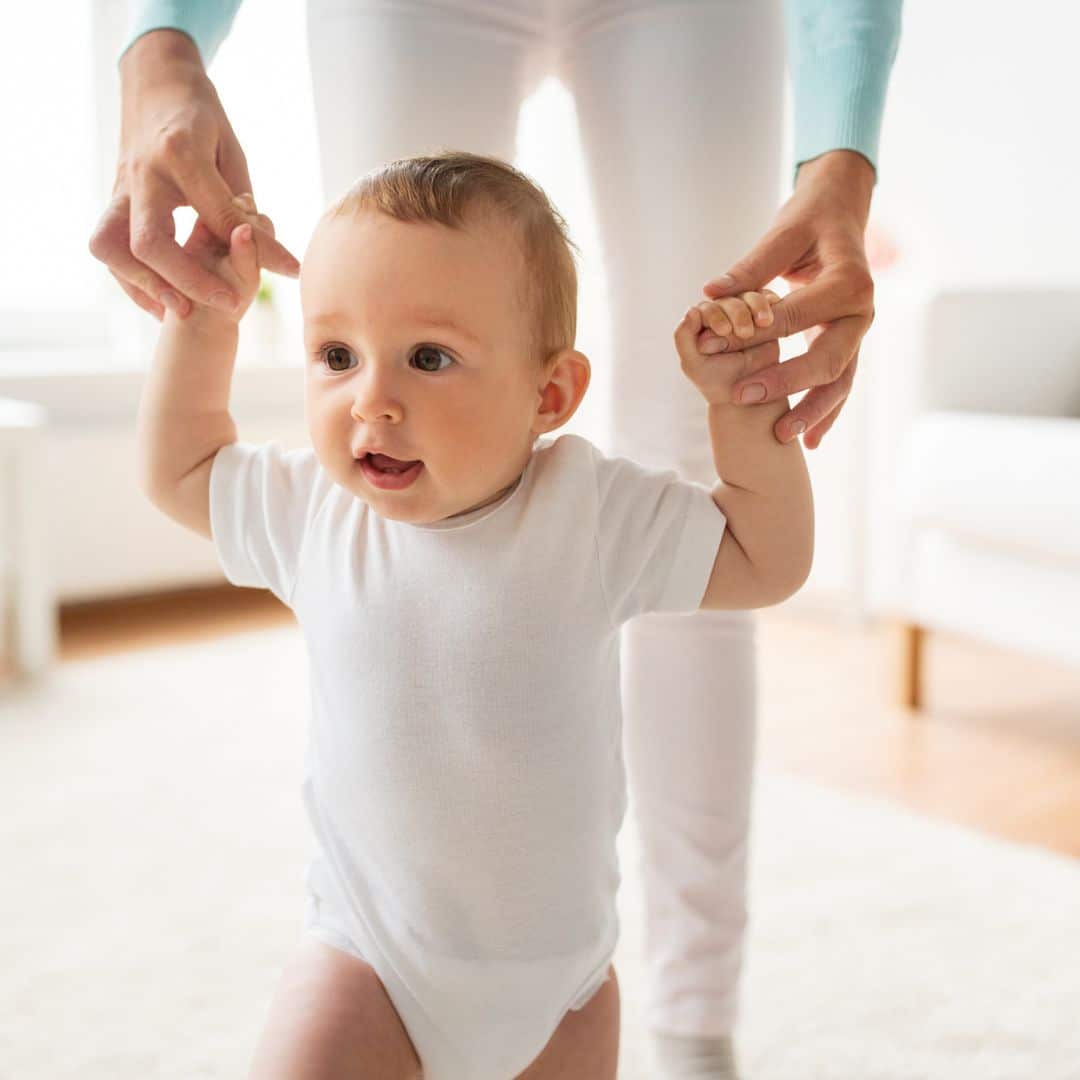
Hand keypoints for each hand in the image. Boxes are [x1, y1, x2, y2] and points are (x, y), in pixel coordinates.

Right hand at [89, 29, 299, 323]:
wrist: (153, 83)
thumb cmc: (201, 119)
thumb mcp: (231, 154)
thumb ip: (244, 208)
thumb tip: (282, 264)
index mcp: (180, 153)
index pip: (218, 214)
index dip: (256, 248)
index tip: (290, 270)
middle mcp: (143, 173)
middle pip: (150, 241)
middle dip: (189, 281)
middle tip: (230, 305)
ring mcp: (120, 187)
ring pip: (112, 247)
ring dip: (145, 286)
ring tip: (182, 310)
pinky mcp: (112, 200)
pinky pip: (108, 248)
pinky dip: (132, 281)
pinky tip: (163, 302)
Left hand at [676, 291, 781, 404]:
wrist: (747, 396)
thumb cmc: (716, 382)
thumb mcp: (693, 364)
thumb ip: (684, 338)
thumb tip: (691, 310)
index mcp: (701, 321)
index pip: (707, 308)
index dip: (715, 314)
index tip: (724, 330)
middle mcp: (723, 312)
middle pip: (730, 298)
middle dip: (737, 311)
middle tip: (744, 332)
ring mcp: (746, 312)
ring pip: (751, 296)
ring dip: (757, 305)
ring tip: (763, 322)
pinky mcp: (767, 316)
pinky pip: (771, 302)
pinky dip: (772, 303)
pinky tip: (774, 312)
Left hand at [697, 150, 876, 448]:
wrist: (843, 213)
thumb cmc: (810, 220)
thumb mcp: (783, 234)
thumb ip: (750, 267)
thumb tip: (711, 293)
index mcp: (848, 280)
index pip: (796, 315)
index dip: (754, 333)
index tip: (712, 348)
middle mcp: (862, 310)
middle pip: (828, 357)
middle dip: (786, 382)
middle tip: (744, 397)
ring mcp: (859, 331)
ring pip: (840, 379)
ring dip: (813, 411)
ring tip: (783, 437)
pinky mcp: (852, 343)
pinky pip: (841, 382)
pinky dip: (827, 412)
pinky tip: (810, 441)